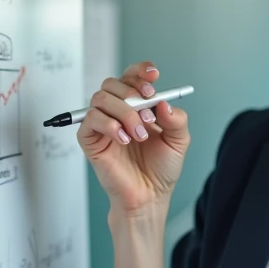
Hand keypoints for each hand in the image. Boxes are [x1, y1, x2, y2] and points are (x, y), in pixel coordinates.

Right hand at [77, 62, 190, 213]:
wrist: (150, 196)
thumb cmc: (161, 169)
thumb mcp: (178, 141)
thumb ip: (176, 119)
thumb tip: (163, 102)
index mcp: (137, 106)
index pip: (131, 77)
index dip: (140, 71)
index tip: (154, 76)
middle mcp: (117, 111)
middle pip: (112, 83)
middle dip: (132, 94)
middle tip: (148, 115)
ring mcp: (102, 125)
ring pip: (101, 98)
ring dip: (124, 113)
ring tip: (139, 135)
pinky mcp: (90, 140)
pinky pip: (90, 119)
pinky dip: (109, 125)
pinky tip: (123, 139)